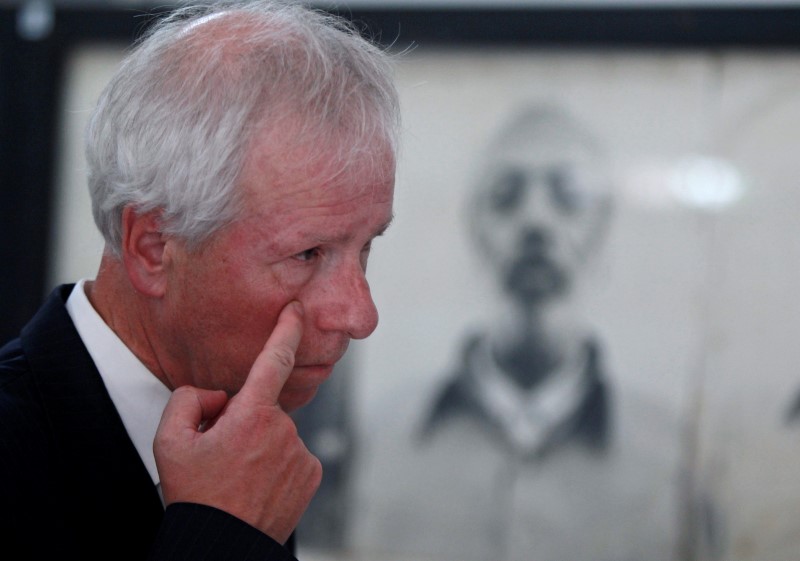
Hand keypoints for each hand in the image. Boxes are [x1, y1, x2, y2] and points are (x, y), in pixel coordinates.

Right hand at [153, 301, 321, 543]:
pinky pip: (291, 454)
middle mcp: (283, 429)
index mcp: (251, 415)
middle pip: (261, 406)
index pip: (274, 360)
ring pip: (275, 432)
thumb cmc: (195, 495)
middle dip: (242, 419)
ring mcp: (301, 453)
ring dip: (258, 444)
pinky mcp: (311, 474)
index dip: (286, 330)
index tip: (296, 310)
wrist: (220, 546)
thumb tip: (220, 397)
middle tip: (219, 454)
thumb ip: (188, 399)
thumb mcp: (169, 441)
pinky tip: (256, 484)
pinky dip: (275, 463)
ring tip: (236, 476)